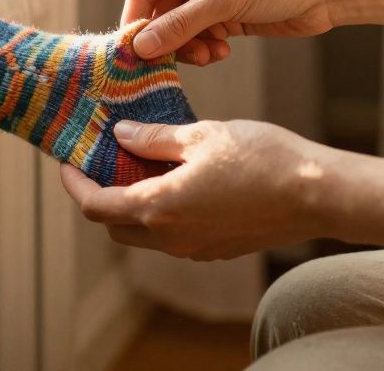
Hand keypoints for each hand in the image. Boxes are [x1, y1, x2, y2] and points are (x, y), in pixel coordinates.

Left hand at [61, 119, 342, 260]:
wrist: (317, 193)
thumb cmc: (262, 157)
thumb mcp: (201, 135)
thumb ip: (154, 138)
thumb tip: (121, 134)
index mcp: (160, 208)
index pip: (96, 206)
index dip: (74, 185)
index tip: (67, 162)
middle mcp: (172, 237)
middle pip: (116, 226)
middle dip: (101, 196)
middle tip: (103, 161)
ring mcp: (196, 247)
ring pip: (146, 233)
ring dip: (134, 204)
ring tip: (140, 165)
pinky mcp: (218, 248)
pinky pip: (175, 234)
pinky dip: (163, 211)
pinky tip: (178, 179)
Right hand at [123, 0, 343, 64]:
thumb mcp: (223, 1)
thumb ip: (180, 25)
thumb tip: (140, 47)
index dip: (135, 19)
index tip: (131, 51)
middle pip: (161, 13)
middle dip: (166, 39)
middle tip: (169, 63)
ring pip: (180, 29)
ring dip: (188, 47)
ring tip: (206, 56)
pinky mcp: (227, 15)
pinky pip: (201, 37)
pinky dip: (205, 49)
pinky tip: (221, 52)